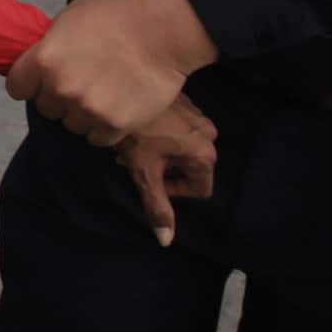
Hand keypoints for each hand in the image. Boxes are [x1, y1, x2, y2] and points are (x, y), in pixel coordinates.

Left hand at [6, 0, 217, 147]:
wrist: (163, 33)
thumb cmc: (117, 16)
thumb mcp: (71, 17)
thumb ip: (50, 44)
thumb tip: (42, 60)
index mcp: (44, 60)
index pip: (17, 87)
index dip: (29, 84)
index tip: (41, 81)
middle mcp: (61, 89)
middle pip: (46, 108)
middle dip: (59, 99)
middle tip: (83, 83)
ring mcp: (87, 110)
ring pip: (72, 125)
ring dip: (83, 114)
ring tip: (103, 94)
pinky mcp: (114, 125)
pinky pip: (97, 137)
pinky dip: (104, 127)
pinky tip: (116, 107)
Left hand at [115, 93, 218, 245]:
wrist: (121, 89)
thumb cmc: (135, 135)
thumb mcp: (144, 174)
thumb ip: (158, 207)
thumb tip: (166, 241)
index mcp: (204, 154)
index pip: (199, 190)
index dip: (174, 192)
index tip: (151, 181)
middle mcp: (210, 135)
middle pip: (192, 170)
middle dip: (166, 173)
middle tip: (139, 164)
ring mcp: (200, 118)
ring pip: (185, 152)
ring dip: (163, 156)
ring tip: (137, 149)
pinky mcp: (188, 105)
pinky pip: (181, 133)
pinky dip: (164, 139)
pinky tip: (143, 133)